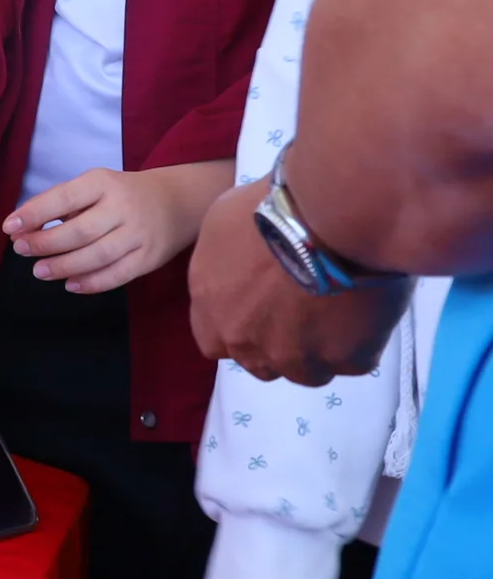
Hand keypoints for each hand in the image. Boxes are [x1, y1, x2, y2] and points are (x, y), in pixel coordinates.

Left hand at [2, 161, 230, 294]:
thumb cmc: (120, 195)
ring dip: (63, 266)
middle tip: (21, 250)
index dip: (34, 213)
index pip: (64, 198)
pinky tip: (70, 285)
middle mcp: (123, 207)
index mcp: (103, 183)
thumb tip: (22, 229)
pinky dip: (92, 283)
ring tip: (39, 271)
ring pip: (97, 256)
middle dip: (45, 243)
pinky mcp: (149, 258)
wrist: (178, 202)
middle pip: (79, 231)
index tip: (9, 227)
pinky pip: (118, 275)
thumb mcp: (94, 186)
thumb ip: (60, 205)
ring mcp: (139, 234)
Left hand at [188, 178, 409, 383]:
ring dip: (321, 349)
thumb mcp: (222, 226)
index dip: (241, 330)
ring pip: (307, 371)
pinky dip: (361, 342)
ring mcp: (294, 356)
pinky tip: (367, 311)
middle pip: (262, 362)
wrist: (329, 215)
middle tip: (307, 311)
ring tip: (340, 313)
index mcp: (211, 308)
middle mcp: (245, 341)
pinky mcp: (343, 359)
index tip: (263, 313)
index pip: (215, 342)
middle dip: (281, 343)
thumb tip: (241, 266)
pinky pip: (353, 361)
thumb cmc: (271, 207)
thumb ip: (226, 262)